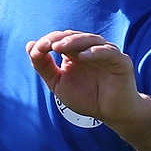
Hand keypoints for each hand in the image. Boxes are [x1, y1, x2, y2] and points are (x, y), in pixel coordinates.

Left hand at [26, 30, 143, 125]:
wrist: (110, 114)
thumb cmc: (86, 98)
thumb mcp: (58, 84)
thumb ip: (44, 67)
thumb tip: (30, 45)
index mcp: (75, 52)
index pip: (61, 39)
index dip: (47, 41)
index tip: (36, 50)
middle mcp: (91, 49)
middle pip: (74, 36)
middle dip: (58, 39)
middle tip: (46, 46)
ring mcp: (106, 53)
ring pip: (91, 39)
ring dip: (74, 41)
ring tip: (59, 47)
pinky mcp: (121, 61)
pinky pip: (109, 52)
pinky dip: (96, 52)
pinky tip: (83, 56)